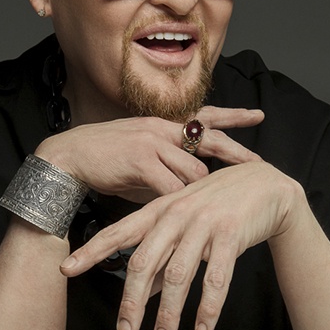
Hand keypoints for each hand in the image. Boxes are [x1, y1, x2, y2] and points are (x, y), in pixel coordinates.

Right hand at [34, 106, 263, 202]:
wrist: (69, 155)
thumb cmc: (105, 161)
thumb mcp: (140, 158)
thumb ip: (164, 169)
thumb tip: (185, 190)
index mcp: (164, 126)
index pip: (205, 117)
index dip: (233, 116)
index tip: (258, 115)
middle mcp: (162, 129)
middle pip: (210, 139)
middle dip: (237, 153)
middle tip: (259, 163)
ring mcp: (153, 142)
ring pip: (194, 171)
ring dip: (199, 193)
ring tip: (200, 209)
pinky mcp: (142, 159)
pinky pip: (172, 186)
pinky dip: (178, 202)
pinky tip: (180, 214)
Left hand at [59, 161, 305, 329]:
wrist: (266, 186)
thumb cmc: (221, 206)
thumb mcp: (185, 224)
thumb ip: (165, 256)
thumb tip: (146, 292)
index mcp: (160, 210)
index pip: (118, 232)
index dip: (92, 251)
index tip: (67, 269)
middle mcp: (177, 215)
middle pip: (145, 262)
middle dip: (133, 301)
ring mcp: (203, 223)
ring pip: (179, 275)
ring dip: (170, 313)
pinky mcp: (230, 234)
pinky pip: (217, 278)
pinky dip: (208, 308)